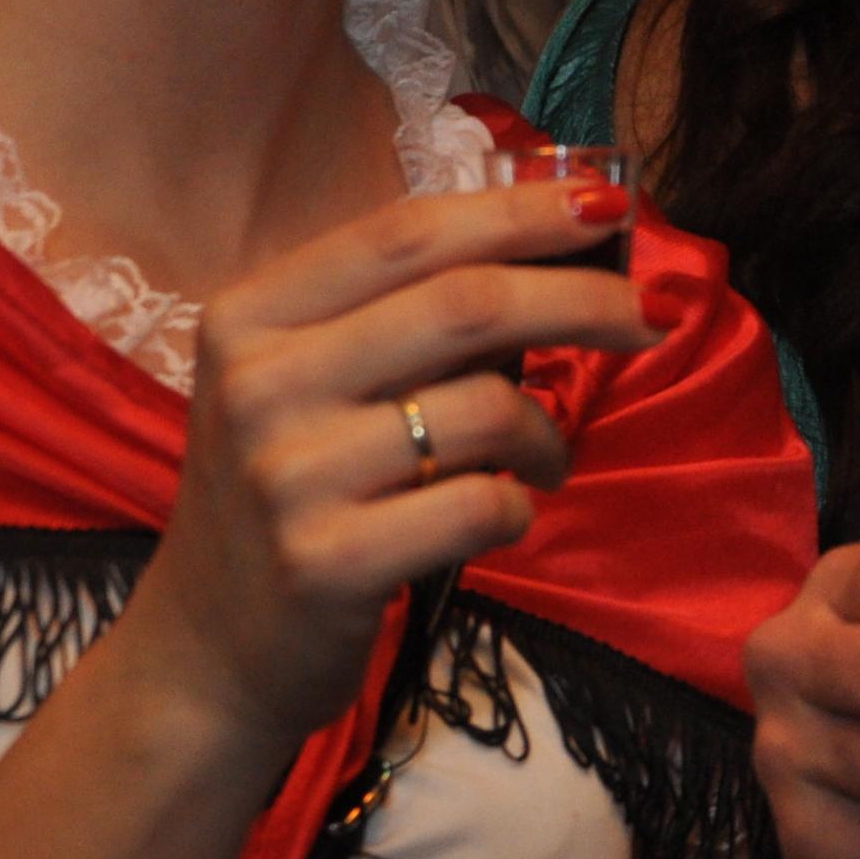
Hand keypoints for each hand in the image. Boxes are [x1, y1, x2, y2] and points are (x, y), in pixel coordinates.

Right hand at [125, 178, 674, 758]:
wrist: (206, 651)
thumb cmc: (285, 495)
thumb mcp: (307, 385)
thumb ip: (401, 318)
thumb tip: (559, 253)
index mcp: (251, 315)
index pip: (407, 233)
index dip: (519, 212)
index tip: (609, 207)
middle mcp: (258, 382)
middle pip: (464, 305)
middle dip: (582, 300)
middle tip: (653, 315)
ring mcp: (286, 475)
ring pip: (485, 410)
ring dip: (547, 433)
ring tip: (547, 459)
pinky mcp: (325, 562)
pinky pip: (477, 507)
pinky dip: (518, 507)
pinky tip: (505, 515)